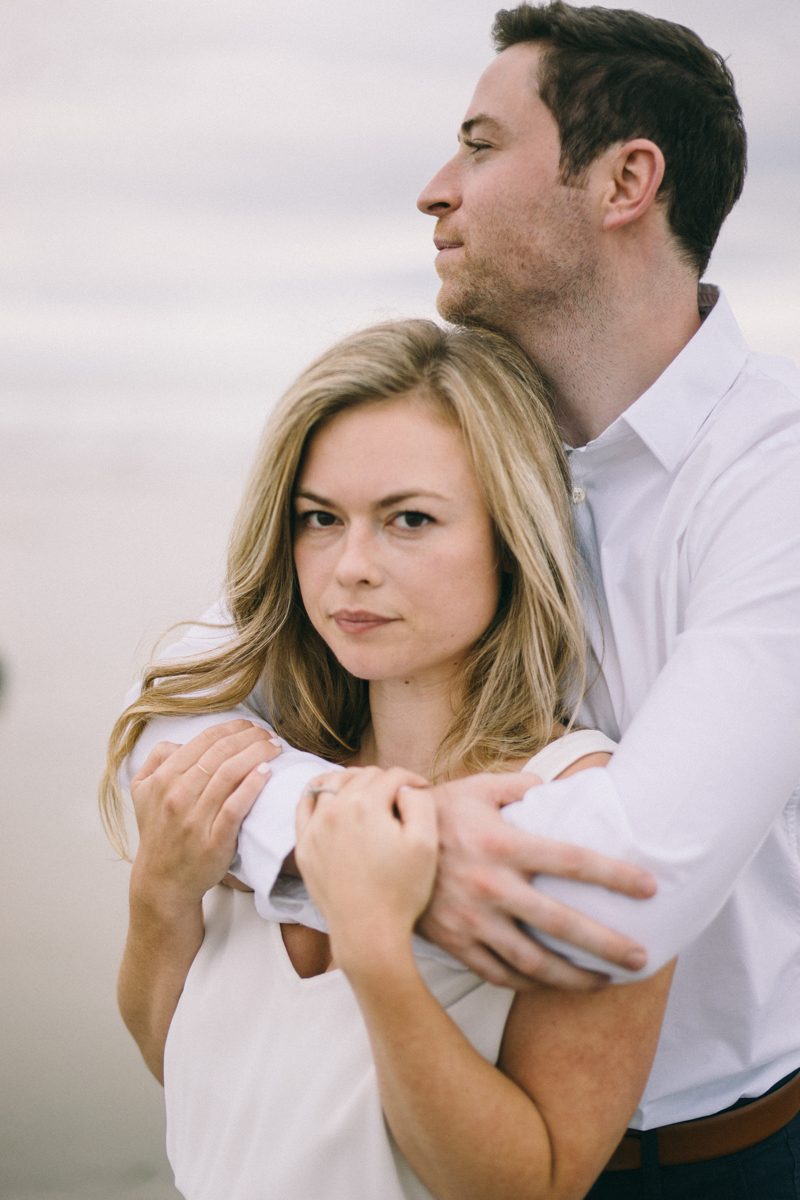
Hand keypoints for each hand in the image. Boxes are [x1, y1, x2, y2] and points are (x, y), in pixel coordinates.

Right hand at [129, 720, 281, 910]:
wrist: (162, 880)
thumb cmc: (158, 832)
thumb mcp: (142, 791)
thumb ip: (157, 759)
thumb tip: (181, 742)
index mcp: (163, 779)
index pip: (203, 741)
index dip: (231, 728)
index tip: (250, 726)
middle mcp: (177, 796)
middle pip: (221, 754)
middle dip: (250, 737)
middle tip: (269, 735)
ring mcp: (195, 819)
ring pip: (229, 775)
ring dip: (257, 754)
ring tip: (275, 748)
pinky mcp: (214, 841)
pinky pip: (235, 807)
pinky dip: (252, 786)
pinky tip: (267, 772)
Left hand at [295, 767, 435, 968]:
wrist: (368, 932)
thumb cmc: (401, 890)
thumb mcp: (425, 843)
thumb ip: (420, 801)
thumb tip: (405, 787)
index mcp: (365, 805)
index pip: (393, 776)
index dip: (413, 781)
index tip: (422, 791)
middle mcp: (334, 809)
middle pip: (364, 776)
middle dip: (386, 781)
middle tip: (401, 797)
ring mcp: (315, 827)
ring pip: (333, 783)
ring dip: (354, 782)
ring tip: (370, 794)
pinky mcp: (304, 845)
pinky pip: (305, 804)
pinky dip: (318, 792)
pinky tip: (331, 796)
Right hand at [417, 774, 655, 990]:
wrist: (372, 848)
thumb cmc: (432, 813)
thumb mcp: (473, 789)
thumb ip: (517, 787)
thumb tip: (552, 786)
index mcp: (503, 844)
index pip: (573, 861)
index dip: (615, 876)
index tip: (650, 889)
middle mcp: (493, 886)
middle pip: (563, 923)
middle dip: (607, 943)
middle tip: (642, 958)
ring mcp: (473, 921)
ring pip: (535, 961)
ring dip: (575, 977)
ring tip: (605, 983)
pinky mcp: (455, 943)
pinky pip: (500, 973)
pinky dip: (530, 984)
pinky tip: (552, 986)